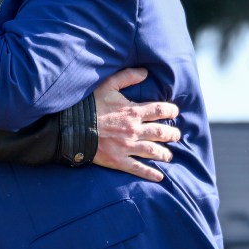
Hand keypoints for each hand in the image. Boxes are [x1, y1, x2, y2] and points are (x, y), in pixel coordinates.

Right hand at [93, 67, 180, 181]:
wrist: (72, 127)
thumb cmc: (89, 105)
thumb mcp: (107, 85)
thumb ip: (127, 77)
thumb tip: (145, 72)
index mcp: (133, 112)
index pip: (160, 110)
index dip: (170, 111)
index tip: (174, 112)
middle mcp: (134, 130)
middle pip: (161, 133)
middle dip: (172, 134)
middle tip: (176, 135)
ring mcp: (127, 147)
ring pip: (153, 151)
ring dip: (164, 154)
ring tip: (169, 156)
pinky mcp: (118, 160)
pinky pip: (138, 168)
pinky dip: (150, 173)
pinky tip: (159, 177)